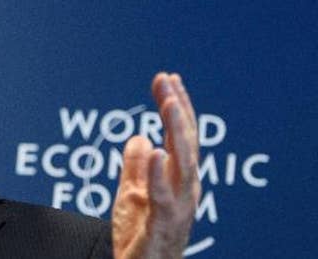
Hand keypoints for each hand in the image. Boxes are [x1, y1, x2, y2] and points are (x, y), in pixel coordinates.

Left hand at [112, 72, 200, 258]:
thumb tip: (138, 137)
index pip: (181, 136)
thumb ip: (135, 168)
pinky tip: (155, 150)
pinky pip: (163, 197)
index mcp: (179, 181)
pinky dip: (159, 173)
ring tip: (168, 104)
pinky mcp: (163, 225)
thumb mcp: (132, 195)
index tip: (167, 78)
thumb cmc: (140, 240)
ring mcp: (178, 208)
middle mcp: (185, 191)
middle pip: (185, 142)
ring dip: (176, 132)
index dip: (177, 106)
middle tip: (166, 80)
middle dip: (177, 109)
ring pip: (183, 164)